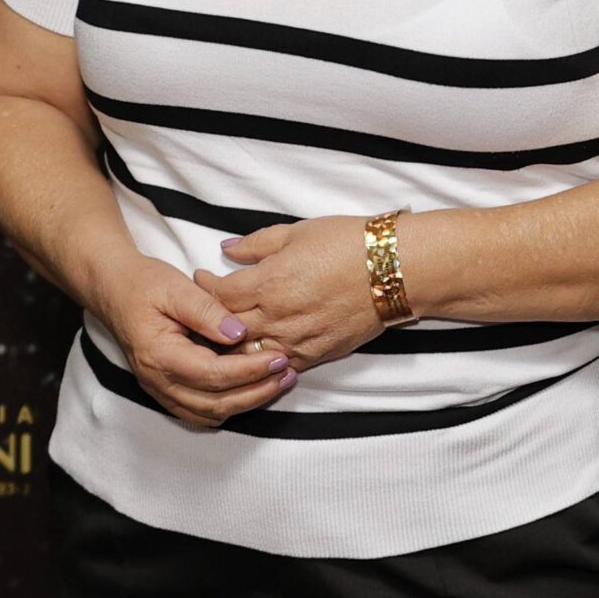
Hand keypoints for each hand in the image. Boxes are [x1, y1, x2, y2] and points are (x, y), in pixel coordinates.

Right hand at [85, 247, 294, 426]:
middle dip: (256, 392)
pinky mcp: (167, 390)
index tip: (278, 357)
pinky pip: (200, 411)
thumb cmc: (143, 285)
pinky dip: (229, 405)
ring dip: (246, 402)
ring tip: (277, 382)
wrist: (114, 290)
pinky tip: (252, 389)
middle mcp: (158, 380)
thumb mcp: (176, 287)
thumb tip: (238, 333)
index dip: (249, 370)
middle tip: (286, 373)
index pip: (212, 374)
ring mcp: (160, 389)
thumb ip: (208, 310)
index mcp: (159, 355)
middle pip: (214, 403)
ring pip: (209, 413)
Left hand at [197, 216, 385, 372]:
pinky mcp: (315, 355)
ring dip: (232, 346)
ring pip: (246, 355)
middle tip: (204, 309)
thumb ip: (258, 243)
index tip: (201, 278)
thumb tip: (227, 249)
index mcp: (270, 282)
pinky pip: (277, 366)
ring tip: (224, 335)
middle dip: (210, 319)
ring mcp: (295, 340)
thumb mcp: (299, 231)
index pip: (219, 294)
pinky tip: (257, 351)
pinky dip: (262, 360)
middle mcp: (277, 316)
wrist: (397, 270)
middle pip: (226, 328)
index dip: (204, 286)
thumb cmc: (351, 243)